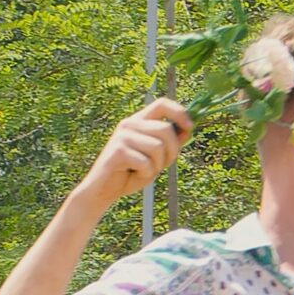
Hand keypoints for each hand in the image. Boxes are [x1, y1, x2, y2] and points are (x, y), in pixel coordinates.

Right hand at [74, 99, 192, 207]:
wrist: (103, 190)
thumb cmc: (131, 173)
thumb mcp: (155, 157)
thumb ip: (169, 142)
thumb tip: (188, 129)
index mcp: (138, 121)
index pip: (162, 104)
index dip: (180, 113)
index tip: (190, 128)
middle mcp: (129, 124)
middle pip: (165, 129)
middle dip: (173, 151)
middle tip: (164, 165)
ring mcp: (122, 136)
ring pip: (158, 147)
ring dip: (158, 165)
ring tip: (146, 171)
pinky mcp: (118, 151)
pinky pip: (146, 162)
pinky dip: (145, 174)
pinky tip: (134, 175)